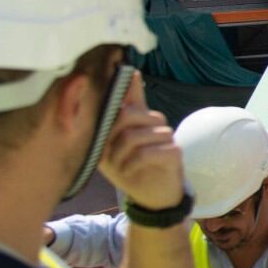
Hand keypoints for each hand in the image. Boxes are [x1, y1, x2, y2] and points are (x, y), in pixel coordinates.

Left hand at [99, 71, 186, 215]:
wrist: (151, 198)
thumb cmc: (129, 170)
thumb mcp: (109, 151)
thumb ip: (105, 130)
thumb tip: (92, 108)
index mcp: (137, 119)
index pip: (134, 93)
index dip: (129, 82)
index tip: (125, 69)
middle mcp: (154, 123)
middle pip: (129, 114)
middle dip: (112, 137)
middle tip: (107, 156)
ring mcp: (167, 137)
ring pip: (136, 136)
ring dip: (121, 155)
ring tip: (119, 167)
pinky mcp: (175, 153)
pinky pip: (149, 152)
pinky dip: (133, 164)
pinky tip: (130, 171)